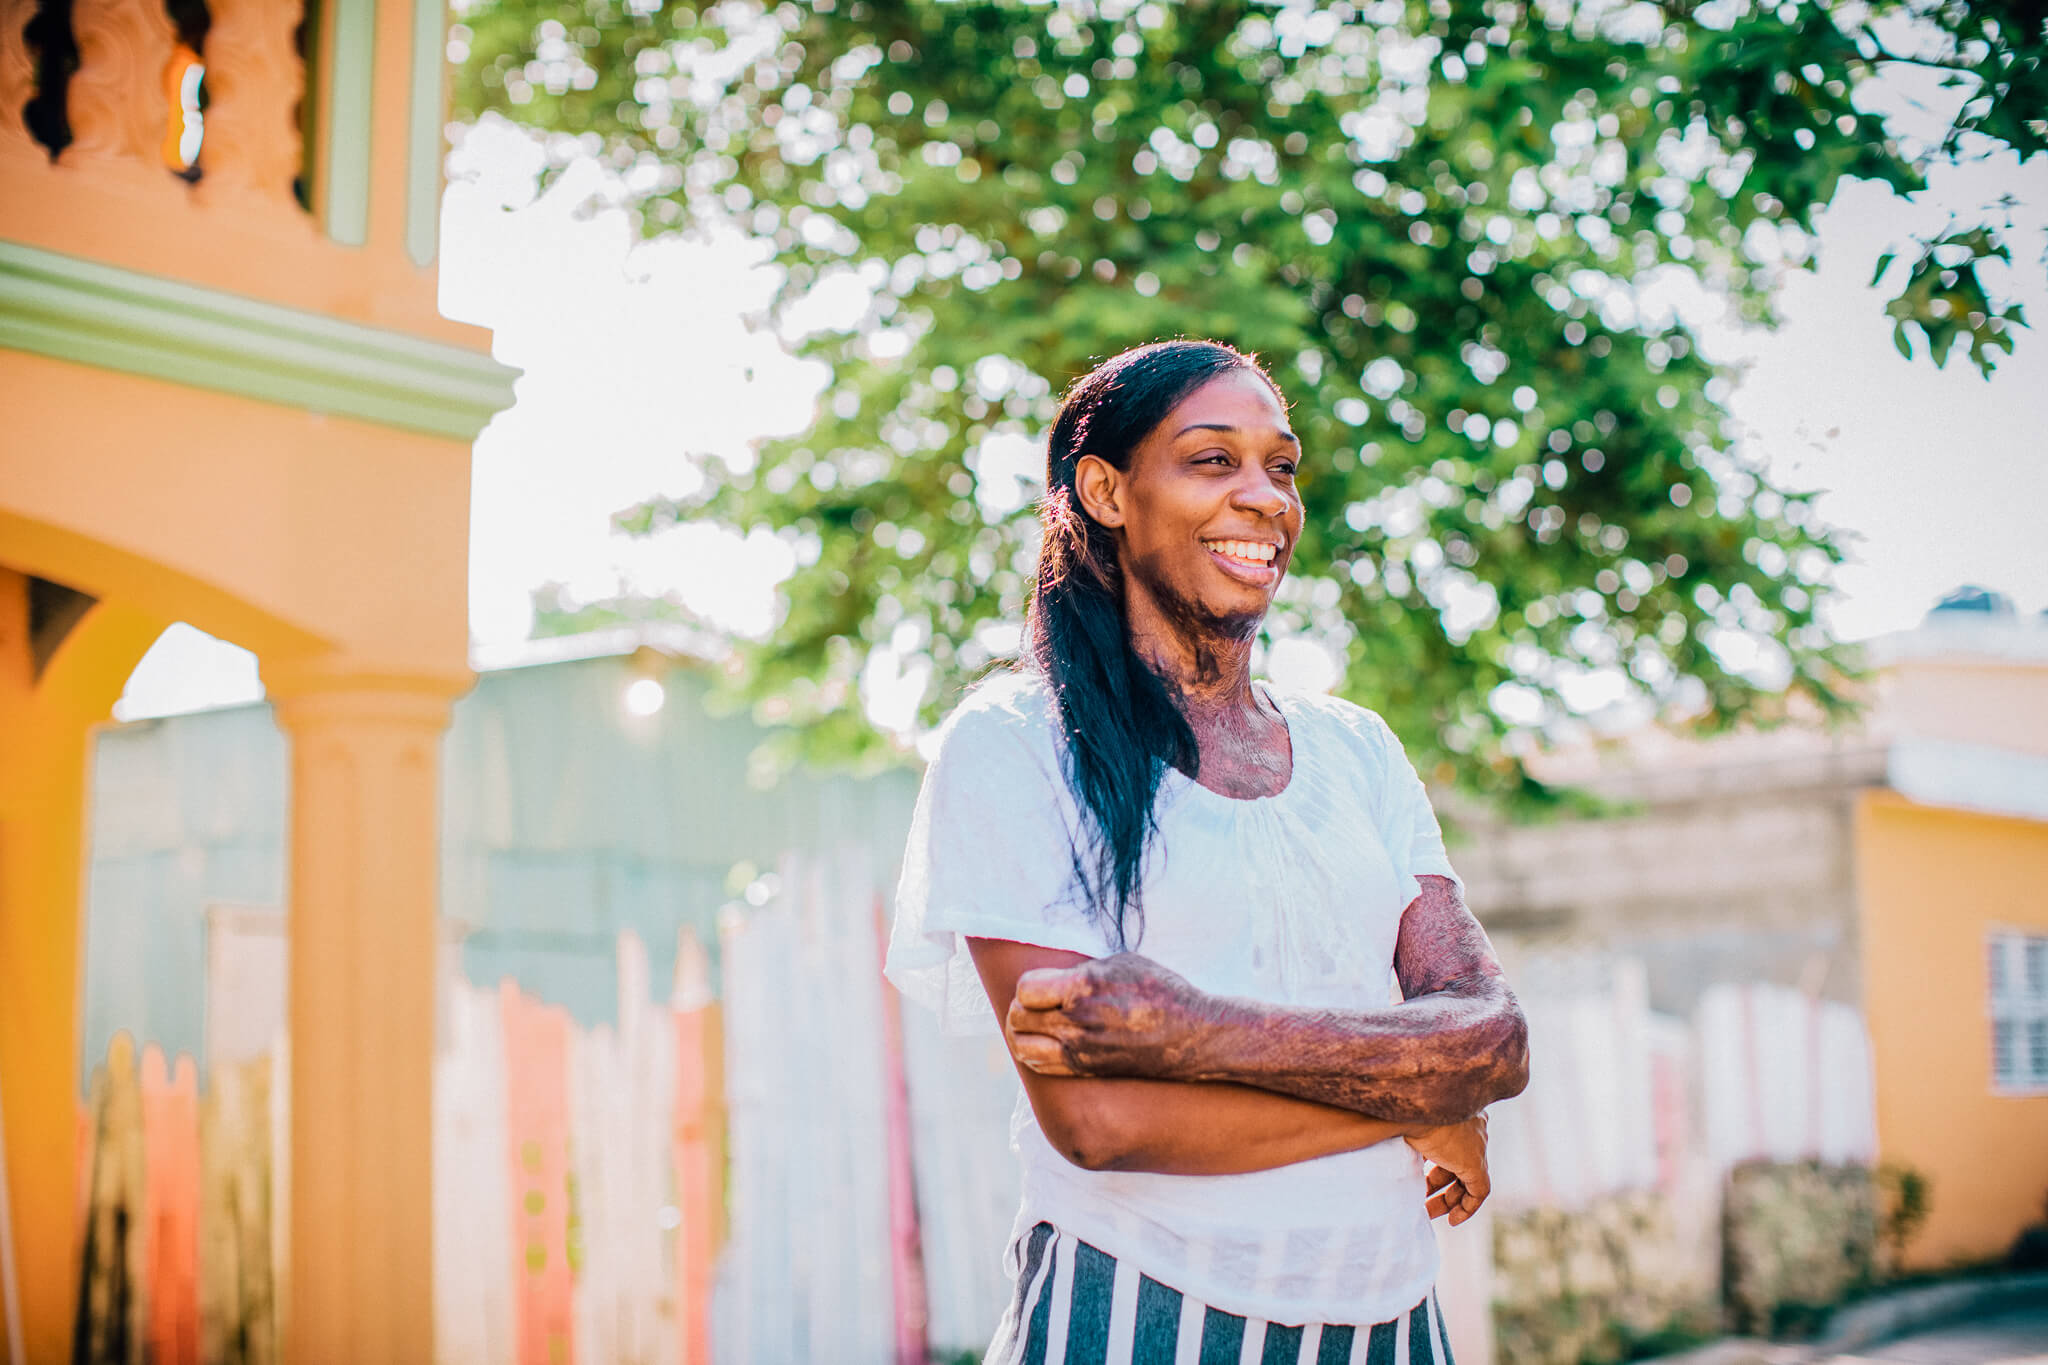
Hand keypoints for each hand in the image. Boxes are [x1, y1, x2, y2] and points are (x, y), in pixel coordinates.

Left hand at [1006, 953, 1209, 1078]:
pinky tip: (1046, 1042)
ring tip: (1034, 1024)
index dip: (1028, 986)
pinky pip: (1041, 1065)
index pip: (1025, 989)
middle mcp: (1078, 1021)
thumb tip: (1052, 973)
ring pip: (1023, 1046)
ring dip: (1022, 1033)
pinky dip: (1034, 1053)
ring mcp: (1081, 1050)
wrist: (1193, 1036)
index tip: (1042, 985)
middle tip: (1034, 1004)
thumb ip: (1082, 969)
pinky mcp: (1087, 1070)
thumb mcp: (1123, 963)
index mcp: (1084, 987)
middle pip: (1018, 1018)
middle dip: (1021, 1008)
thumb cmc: (1160, 991)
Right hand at [1405, 1113, 1489, 1226]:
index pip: (1450, 1144)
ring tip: (1427, 1212)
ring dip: (1448, 1200)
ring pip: (1468, 1179)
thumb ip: (1400, 1132)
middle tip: (1421, 1200)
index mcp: (1455, 1110)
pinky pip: (1479, 1192)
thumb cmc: (1400, 1107)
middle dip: (1439, 1186)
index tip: (1421, 1180)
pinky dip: (1467, 1208)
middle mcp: (1470, 1126)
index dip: (1436, 1164)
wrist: (1414, 1103)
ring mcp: (1475, 1144)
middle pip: (1458, 1163)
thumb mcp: (1401, 1120)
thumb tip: (1374, 1137)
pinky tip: (1452, 1220)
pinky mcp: (1476, 1163)